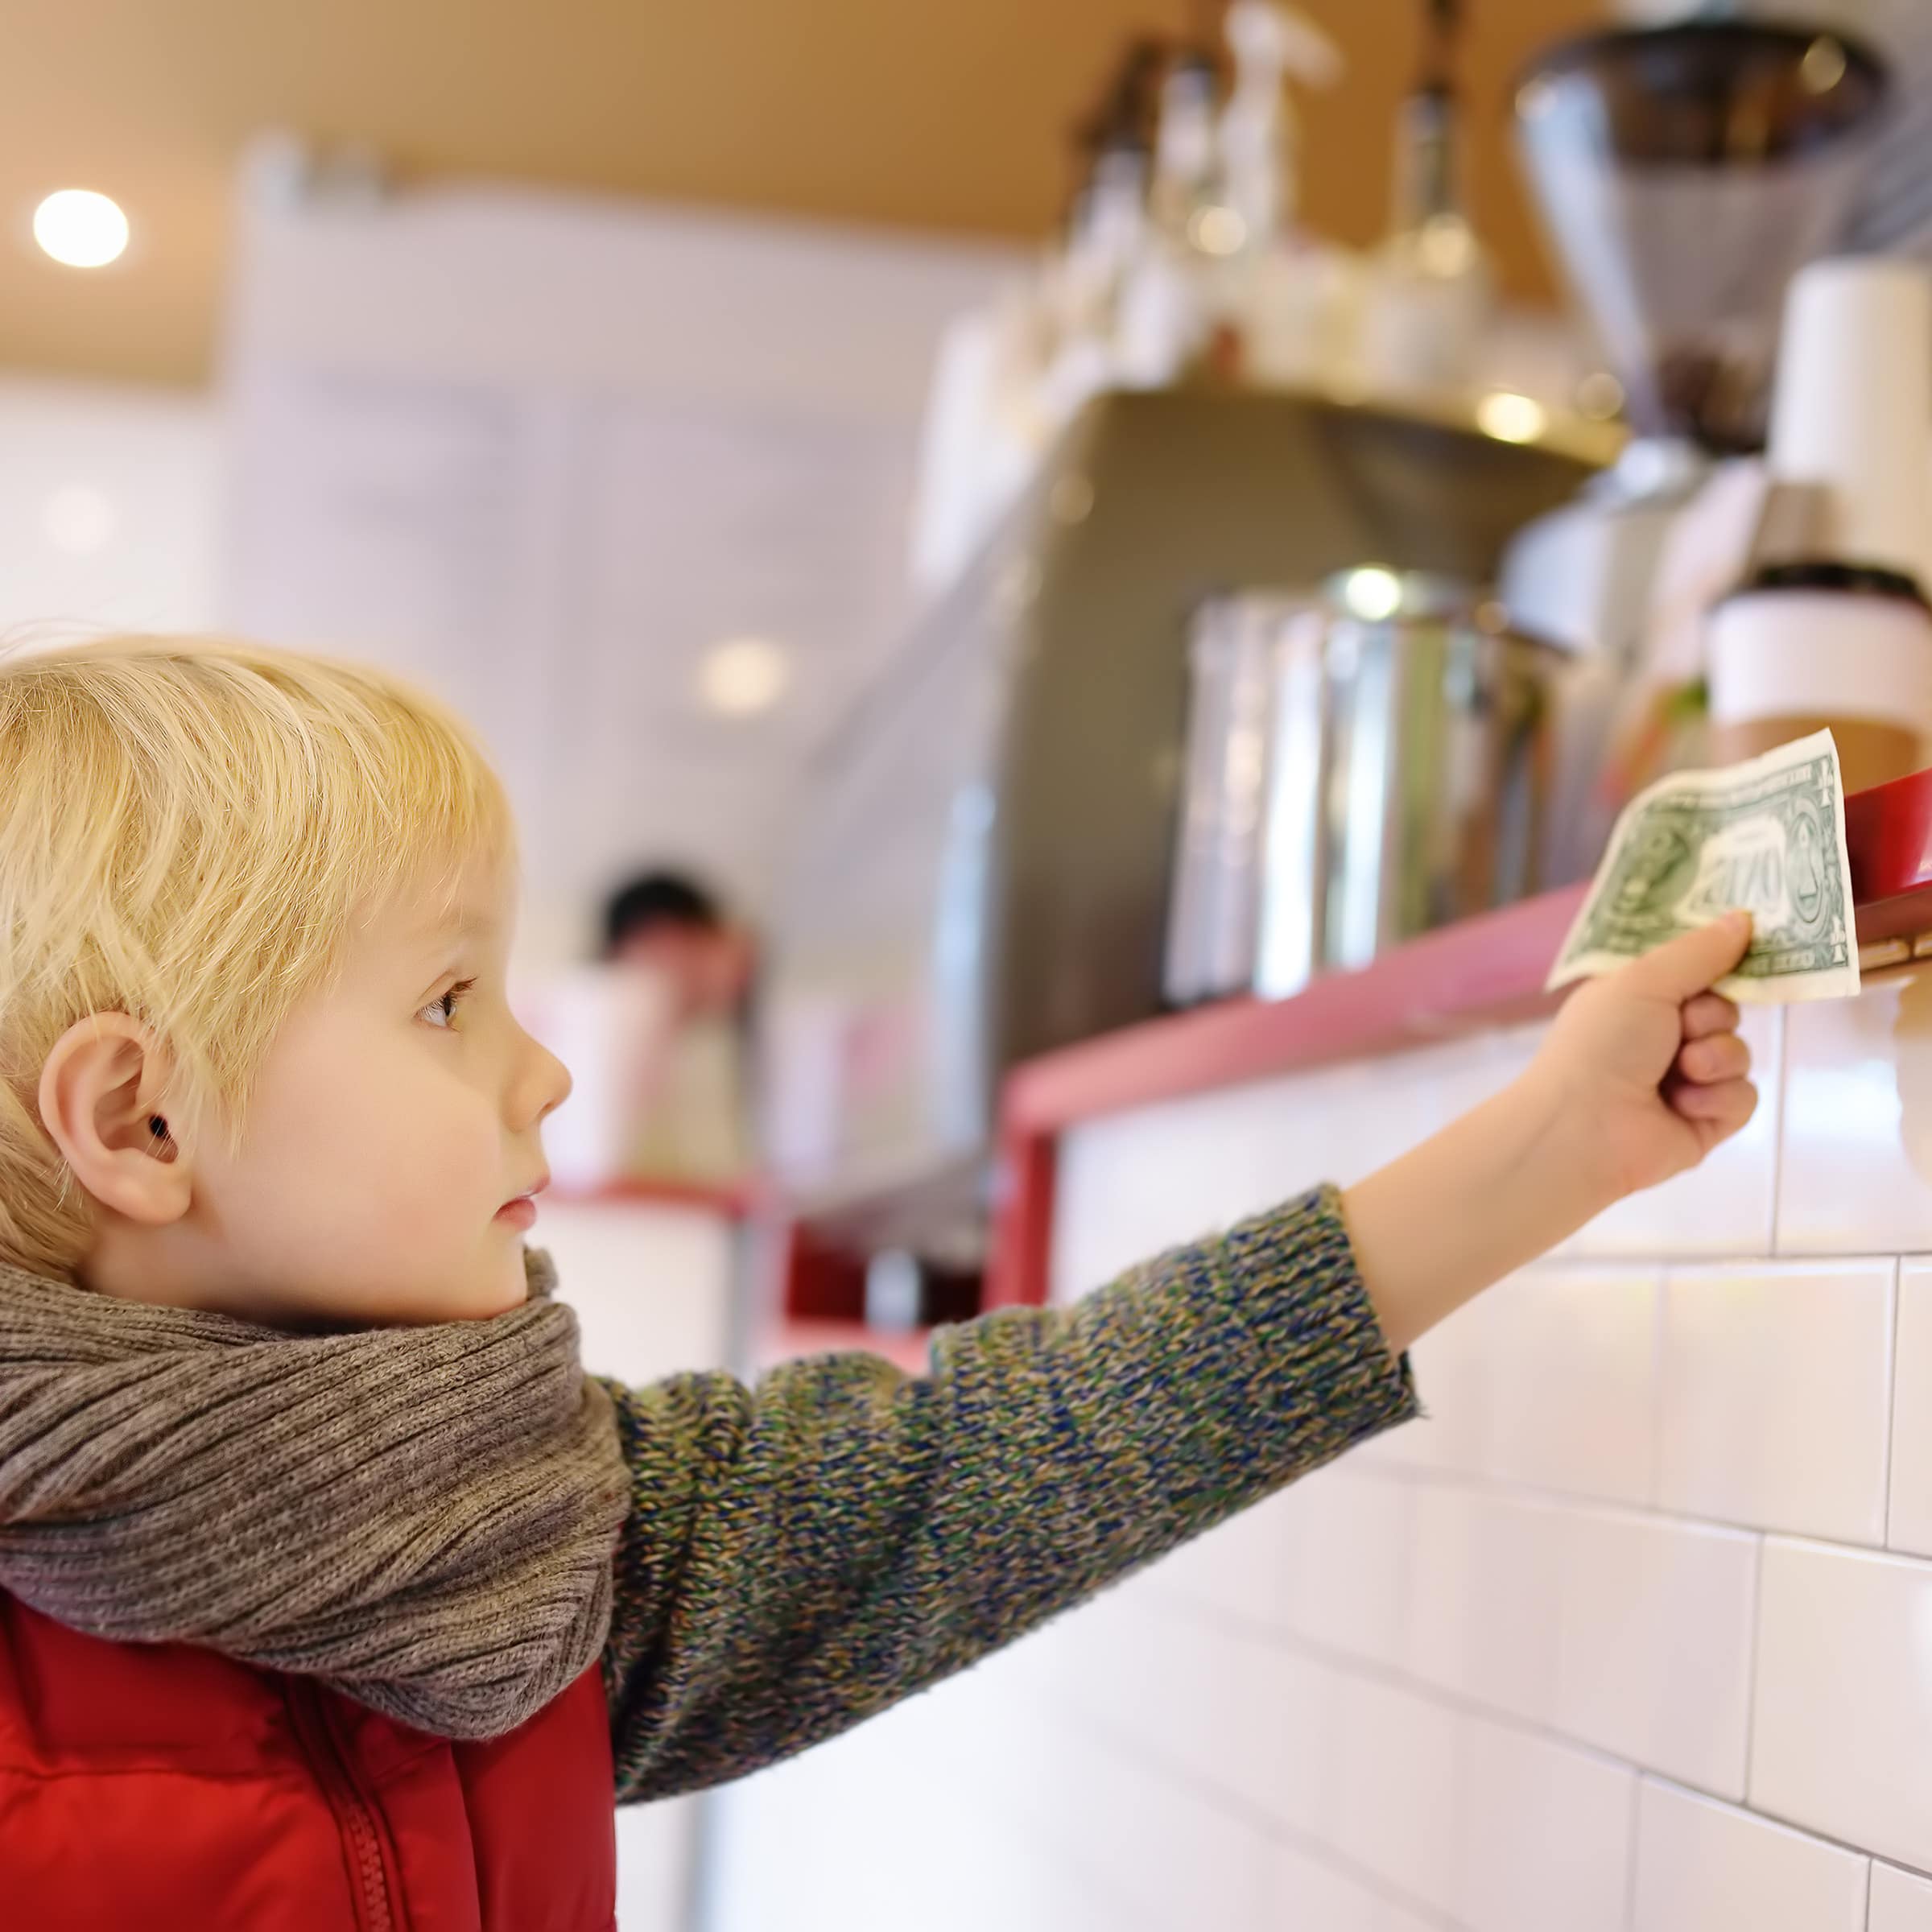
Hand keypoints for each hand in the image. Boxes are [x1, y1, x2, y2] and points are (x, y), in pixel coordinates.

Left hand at [1345, 912, 1758, 1354]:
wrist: (1584, 1127)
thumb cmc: (1601, 1044)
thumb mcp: (1644, 981)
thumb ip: (1698, 952)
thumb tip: (1743, 918)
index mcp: (1638, 1001)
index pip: (1696, 974)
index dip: (1718, 966)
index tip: (1743, 951)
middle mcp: (1662, 1039)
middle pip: (1726, 1011)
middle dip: (1711, 1017)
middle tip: (1679, 1030)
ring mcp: (1686, 1083)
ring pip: (1740, 1054)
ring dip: (1715, 1058)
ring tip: (1677, 1073)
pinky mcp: (1705, 1123)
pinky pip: (1743, 1098)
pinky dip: (1718, 1098)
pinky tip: (1682, 1106)